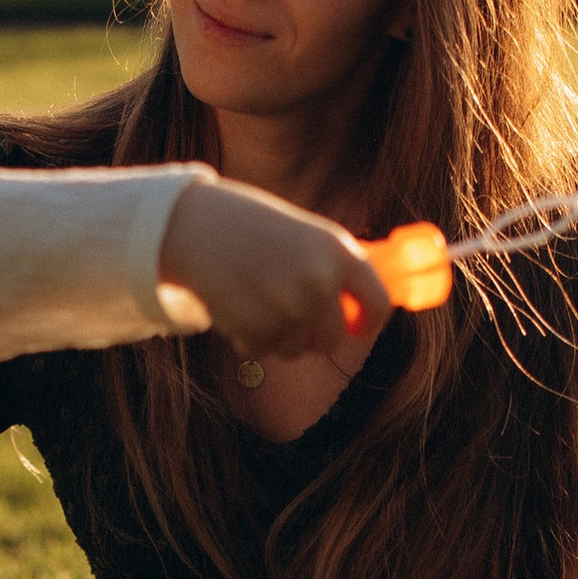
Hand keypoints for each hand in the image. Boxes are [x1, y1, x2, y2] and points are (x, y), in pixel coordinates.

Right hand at [156, 178, 389, 364]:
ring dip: (277, 336)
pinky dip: (250, 338)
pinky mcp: (259, 328)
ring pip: (296, 349)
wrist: (199, 227)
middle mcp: (320, 281)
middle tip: (288, 316)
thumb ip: (335, 271)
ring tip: (255, 301)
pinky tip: (236, 306)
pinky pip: (264, 351)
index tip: (358, 329)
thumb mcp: (305, 237)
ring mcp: (290, 307)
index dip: (370, 323)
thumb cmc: (254, 229)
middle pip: (332, 338)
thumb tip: (360, 314)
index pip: (378, 303)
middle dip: (312, 336)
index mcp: (339, 252)